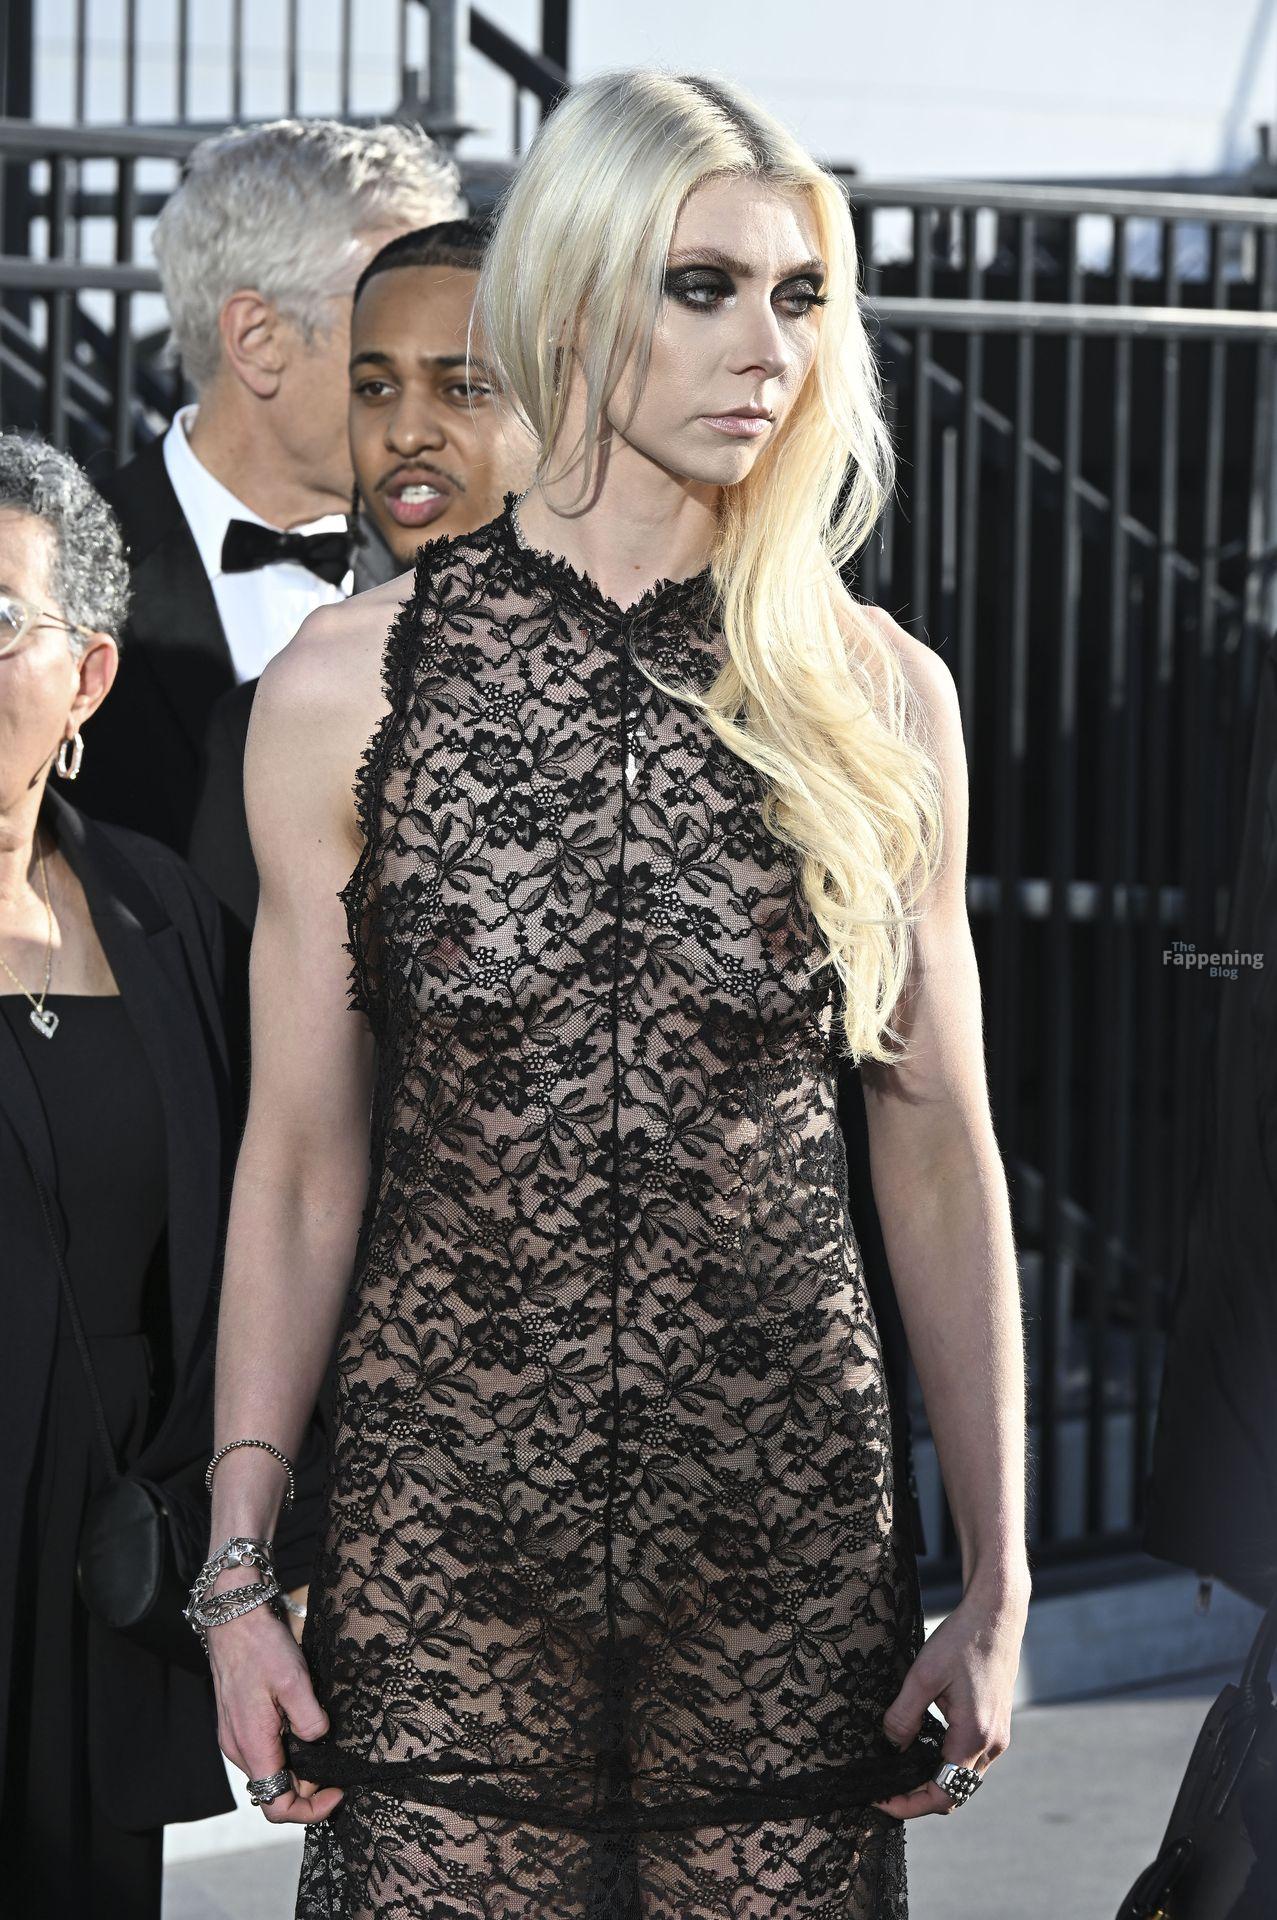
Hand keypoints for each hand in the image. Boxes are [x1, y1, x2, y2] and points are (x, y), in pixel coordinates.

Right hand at [208, 1574, 341, 1824]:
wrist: (233, 1620)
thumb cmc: (261, 1647)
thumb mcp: (294, 1680)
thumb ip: (309, 1718)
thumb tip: (319, 1740)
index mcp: (252, 1745)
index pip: (276, 1804)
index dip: (310, 1809)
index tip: (337, 1793)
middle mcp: (239, 1749)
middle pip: (274, 1790)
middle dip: (307, 1786)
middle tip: (336, 1764)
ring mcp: (235, 1737)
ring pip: (269, 1770)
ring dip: (297, 1767)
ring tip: (322, 1743)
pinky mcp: (237, 1725)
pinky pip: (263, 1751)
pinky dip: (285, 1751)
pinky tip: (303, 1728)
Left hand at [870, 1578, 1028, 1819]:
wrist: (996, 1616)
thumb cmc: (961, 1640)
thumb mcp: (923, 1675)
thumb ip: (904, 1715)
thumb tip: (890, 1746)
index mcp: (974, 1735)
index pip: (943, 1793)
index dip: (910, 1804)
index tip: (881, 1800)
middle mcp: (992, 1744)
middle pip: (955, 1791)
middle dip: (919, 1797)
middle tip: (885, 1789)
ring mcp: (999, 1736)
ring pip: (964, 1777)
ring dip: (934, 1780)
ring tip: (899, 1771)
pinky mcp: (997, 1725)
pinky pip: (971, 1758)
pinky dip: (946, 1763)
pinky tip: (923, 1749)